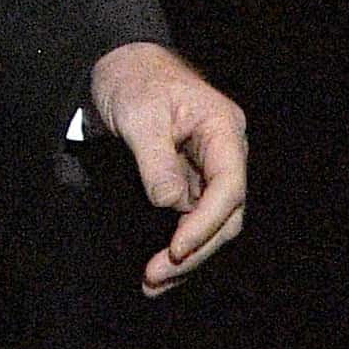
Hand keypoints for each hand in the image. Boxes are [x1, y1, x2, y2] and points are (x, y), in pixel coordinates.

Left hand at [88, 40, 247, 293]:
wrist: (119, 65)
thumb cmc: (134, 81)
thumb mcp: (140, 116)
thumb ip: (156, 160)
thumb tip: (171, 204)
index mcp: (224, 130)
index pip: (229, 187)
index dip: (206, 223)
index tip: (176, 249)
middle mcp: (224, 152)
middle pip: (226, 214)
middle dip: (194, 250)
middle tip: (155, 276)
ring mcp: (208, 168)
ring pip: (210, 223)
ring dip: (185, 255)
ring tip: (152, 283)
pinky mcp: (189, 180)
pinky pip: (191, 218)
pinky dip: (176, 243)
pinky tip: (158, 268)